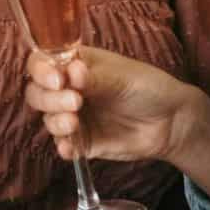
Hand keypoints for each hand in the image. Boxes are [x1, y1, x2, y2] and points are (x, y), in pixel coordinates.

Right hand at [24, 46, 204, 164]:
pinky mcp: (83, 142)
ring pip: (47, 119)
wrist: (171, 122)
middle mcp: (68, 89)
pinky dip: (63, 146)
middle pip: (37, 93)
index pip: (42, 63)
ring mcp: (74, 116)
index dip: (42, 71)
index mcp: (74, 65)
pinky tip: (71, 147)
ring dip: (55, 121)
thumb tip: (69, 71)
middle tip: (75, 102)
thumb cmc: (147, 87)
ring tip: (75, 122)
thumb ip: (94, 77)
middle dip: (49, 98)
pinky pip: (64, 145)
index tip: (57, 79)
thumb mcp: (121, 77)